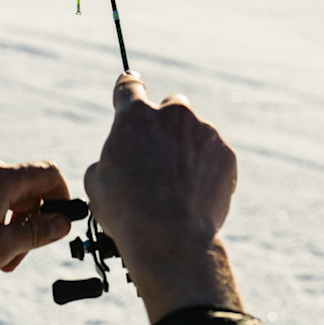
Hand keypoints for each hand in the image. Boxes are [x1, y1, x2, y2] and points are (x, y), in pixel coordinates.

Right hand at [84, 73, 242, 323]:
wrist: (170, 238)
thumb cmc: (126, 212)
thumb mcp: (96, 183)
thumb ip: (108, 158)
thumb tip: (116, 161)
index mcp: (135, 117)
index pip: (128, 86)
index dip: (127, 88)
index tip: (130, 86)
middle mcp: (173, 115)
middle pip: (170, 106)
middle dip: (164, 124)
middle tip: (157, 155)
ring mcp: (204, 133)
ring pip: (195, 133)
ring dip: (186, 150)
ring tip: (176, 187)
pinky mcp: (226, 155)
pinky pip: (214, 156)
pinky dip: (206, 170)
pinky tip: (194, 195)